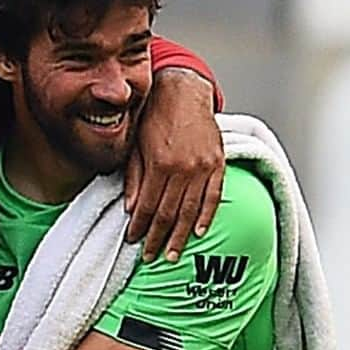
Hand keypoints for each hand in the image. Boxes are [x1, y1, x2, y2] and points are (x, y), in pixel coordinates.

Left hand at [125, 68, 223, 262]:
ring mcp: (203, 167)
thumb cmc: (155, 117)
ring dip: (180, 236)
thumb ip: (134, 177)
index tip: (133, 241)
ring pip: (190, 211)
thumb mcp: (136, 145)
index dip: (139, 228)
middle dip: (158, 239)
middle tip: (150, 257)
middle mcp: (183, 168)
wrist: (184, 92)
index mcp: (159, 164)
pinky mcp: (218, 163)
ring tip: (172, 255)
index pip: (147, 207)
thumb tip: (131, 209)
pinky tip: (197, 232)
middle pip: (168, 214)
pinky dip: (205, 216)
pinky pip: (213, 196)